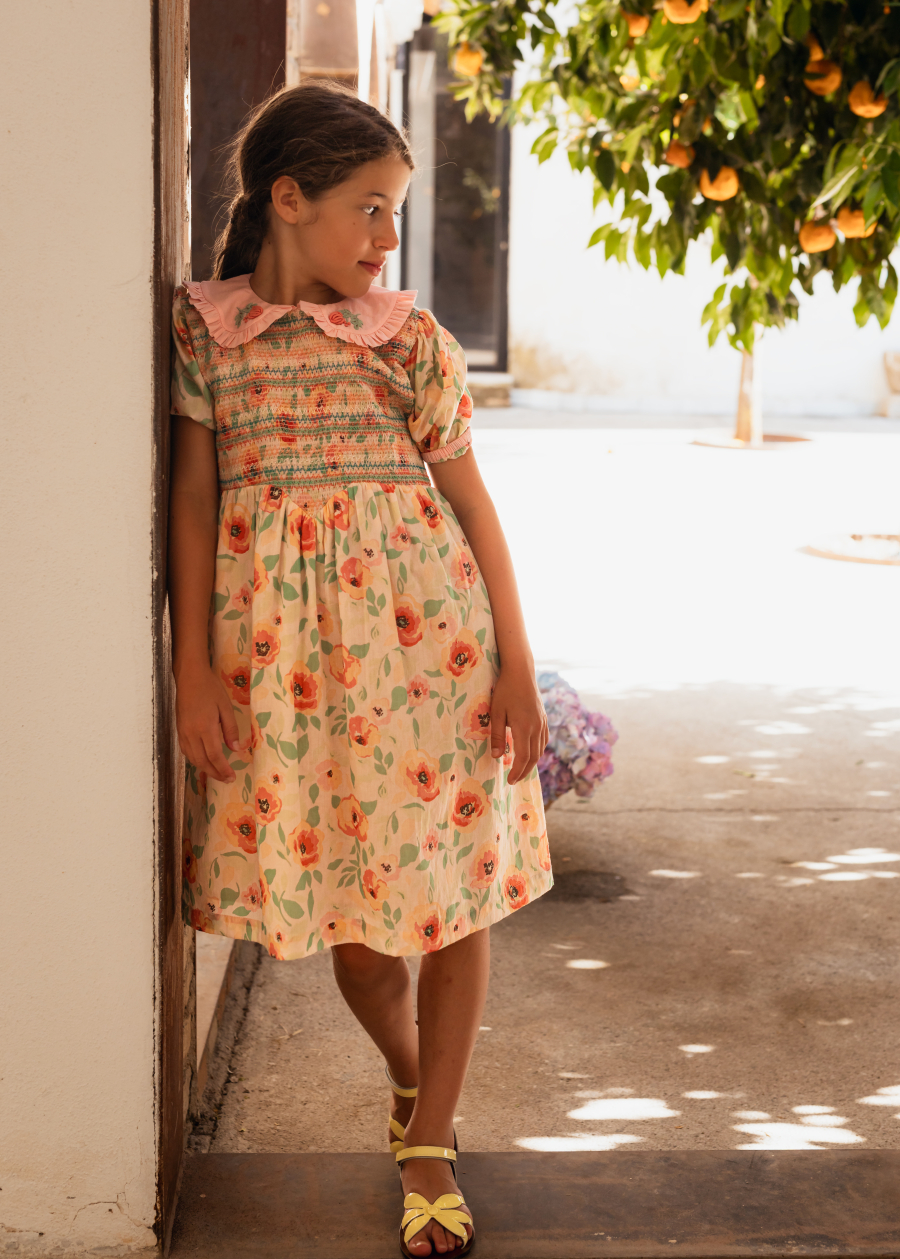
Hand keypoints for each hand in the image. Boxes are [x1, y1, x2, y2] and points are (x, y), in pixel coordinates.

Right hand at [175, 663, 247, 782]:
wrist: (189, 677)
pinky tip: (203, 761)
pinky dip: (195, 760)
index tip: (231, 777)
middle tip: (226, 779)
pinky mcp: (179, 730)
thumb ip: (230, 729)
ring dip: (205, 769)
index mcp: (205, 728)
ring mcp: (183, 733)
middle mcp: (192, 733)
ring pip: (193, 758)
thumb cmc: (210, 689)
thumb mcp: (226, 707)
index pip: (214, 756)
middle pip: (202, 761)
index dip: (223, 769)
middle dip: (215, 773)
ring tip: (217, 774)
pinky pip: (186, 751)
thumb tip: (235, 749)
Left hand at [489, 664, 547, 785]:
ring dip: (532, 762)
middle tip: (515, 780)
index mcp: (524, 727)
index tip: (509, 781)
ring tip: (522, 770)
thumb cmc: (504, 690)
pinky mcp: (543, 717)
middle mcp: (536, 727)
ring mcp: (542, 721)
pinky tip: (532, 752)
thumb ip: (496, 735)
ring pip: (540, 749)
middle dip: (525, 771)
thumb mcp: (495, 713)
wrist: (521, 671)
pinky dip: (538, 750)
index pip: (523, 757)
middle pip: (534, 756)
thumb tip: (495, 757)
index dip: (517, 771)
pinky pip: (544, 739)